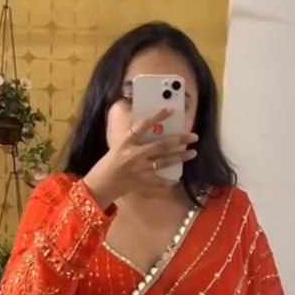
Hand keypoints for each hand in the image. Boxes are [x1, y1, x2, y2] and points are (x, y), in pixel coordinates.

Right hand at [83, 109, 197, 208]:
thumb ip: (133, 139)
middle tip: (193, 136)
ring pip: (164, 162)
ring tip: (192, 152)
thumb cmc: (108, 164)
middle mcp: (134, 155)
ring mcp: (139, 170)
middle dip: (179, 140)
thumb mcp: (117, 146)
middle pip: (161, 145)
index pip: (142, 126)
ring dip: (180, 157)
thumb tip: (149, 126)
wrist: (100, 185)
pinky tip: (178, 178)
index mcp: (126, 143)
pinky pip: (159, 182)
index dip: (157, 117)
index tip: (170, 110)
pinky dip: (169, 181)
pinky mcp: (142, 183)